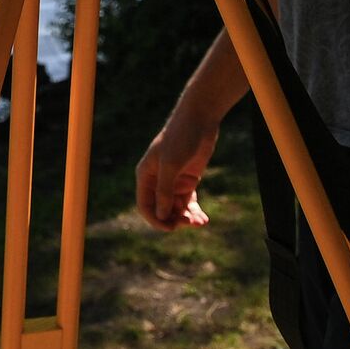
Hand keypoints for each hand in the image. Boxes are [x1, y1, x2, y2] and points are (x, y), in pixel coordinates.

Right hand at [136, 107, 219, 231]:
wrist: (199, 120)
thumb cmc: (181, 138)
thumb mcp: (171, 164)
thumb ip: (165, 190)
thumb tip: (161, 215)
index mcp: (146, 176)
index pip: (145, 205)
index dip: (155, 219)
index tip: (171, 228)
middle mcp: (157, 181)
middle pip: (162, 209)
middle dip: (174, 219)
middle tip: (189, 223)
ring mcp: (173, 181)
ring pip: (176, 208)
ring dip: (186, 218)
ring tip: (200, 221)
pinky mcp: (187, 180)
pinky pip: (188, 202)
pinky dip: (194, 211)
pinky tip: (204, 219)